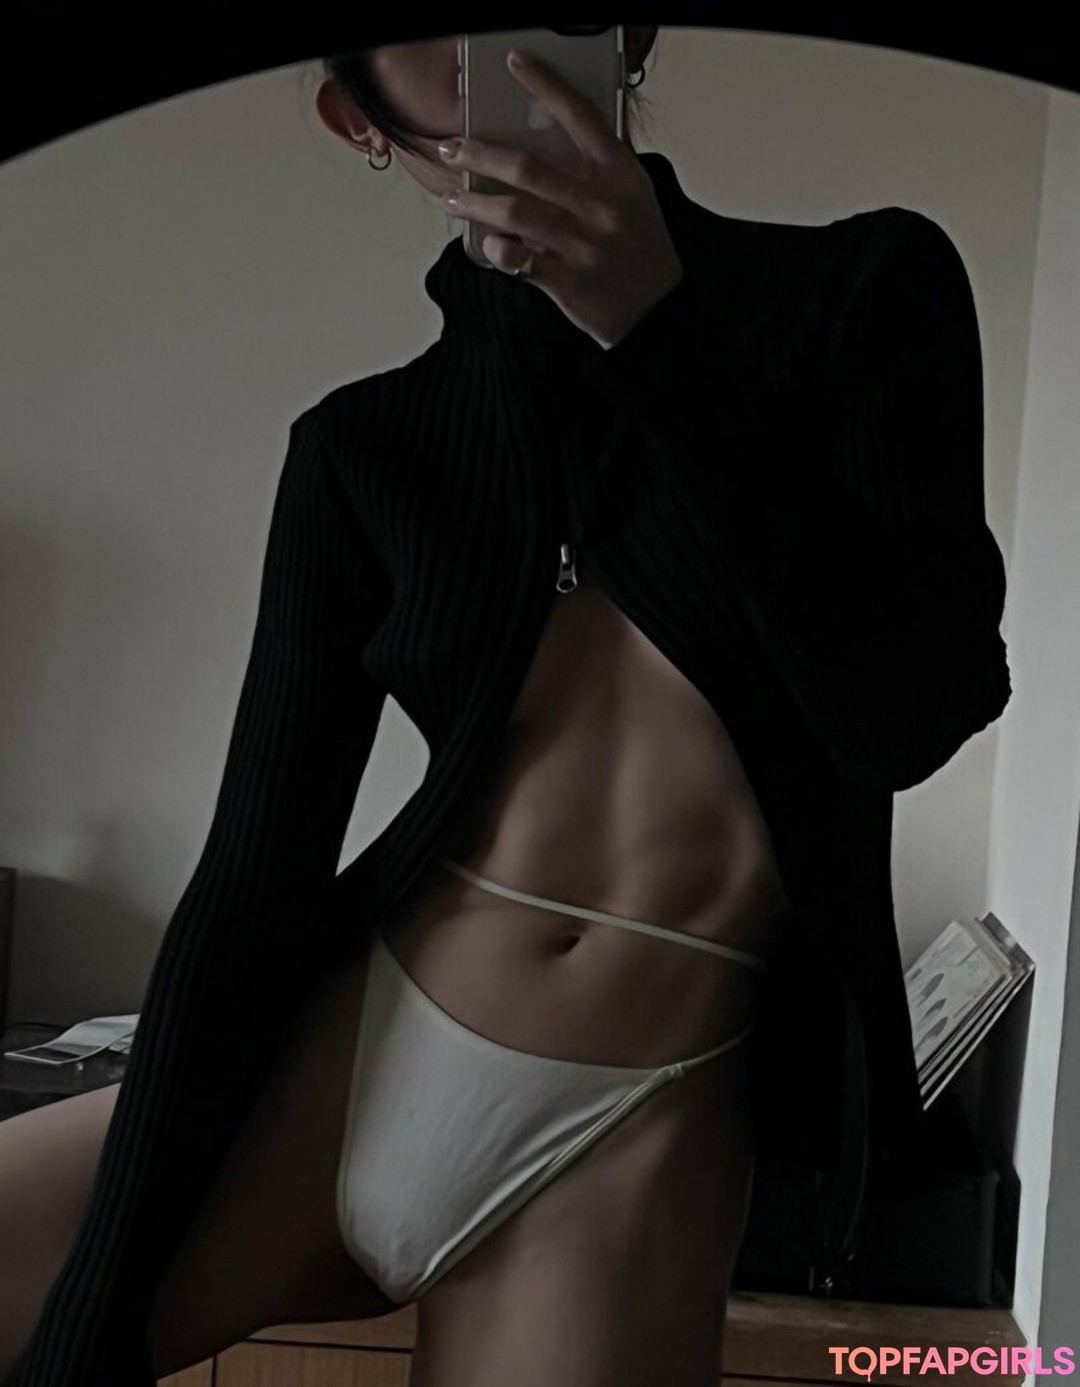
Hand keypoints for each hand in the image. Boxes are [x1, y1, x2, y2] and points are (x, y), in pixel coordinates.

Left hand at [438, 47, 683, 348]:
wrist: (659, 312)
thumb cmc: (638, 250)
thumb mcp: (633, 199)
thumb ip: (595, 172)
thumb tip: (538, 145)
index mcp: (621, 175)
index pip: (581, 117)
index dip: (546, 85)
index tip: (514, 62)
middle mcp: (604, 206)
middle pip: (530, 168)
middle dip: (481, 154)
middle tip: (451, 148)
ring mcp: (587, 245)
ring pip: (516, 213)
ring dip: (476, 203)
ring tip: (453, 199)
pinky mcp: (572, 282)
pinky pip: (521, 261)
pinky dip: (499, 251)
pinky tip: (488, 244)